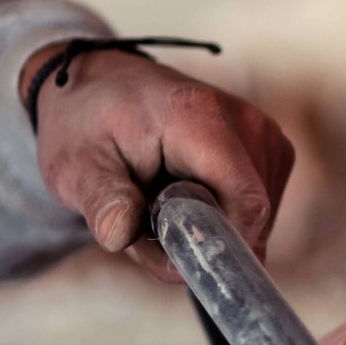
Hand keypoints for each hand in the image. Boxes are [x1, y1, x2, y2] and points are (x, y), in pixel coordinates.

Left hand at [28, 45, 295, 281]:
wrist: (100, 86)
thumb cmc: (87, 124)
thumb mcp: (76, 167)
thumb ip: (103, 204)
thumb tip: (120, 237)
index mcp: (201, 117)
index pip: (246, 205)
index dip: (219, 246)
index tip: (174, 258)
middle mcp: (248, 123)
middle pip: (251, 218)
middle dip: (204, 239)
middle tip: (148, 225)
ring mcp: (265, 134)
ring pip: (257, 220)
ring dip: (212, 229)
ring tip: (164, 202)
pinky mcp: (270, 148)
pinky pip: (257, 208)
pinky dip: (223, 215)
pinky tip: (188, 194)